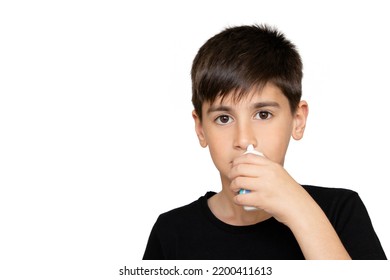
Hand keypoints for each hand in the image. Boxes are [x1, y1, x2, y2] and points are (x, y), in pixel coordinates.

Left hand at [229, 153, 350, 258]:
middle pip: (240, 168)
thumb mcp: (280, 174)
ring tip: (235, 190)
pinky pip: (241, 197)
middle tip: (232, 178)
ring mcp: (264, 186)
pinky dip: (237, 199)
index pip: (248, 157)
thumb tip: (246, 164)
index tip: (234, 166)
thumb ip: (266, 169)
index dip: (237, 161)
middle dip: (232, 173)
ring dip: (233, 186)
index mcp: (272, 165)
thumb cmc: (289, 193)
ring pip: (238, 182)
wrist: (300, 208)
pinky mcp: (262, 199)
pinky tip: (239, 200)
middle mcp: (268, 173)